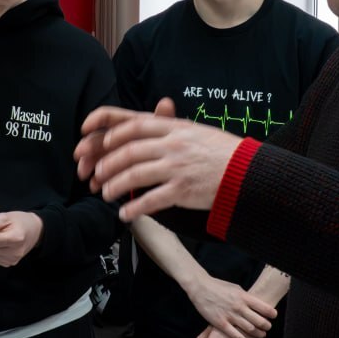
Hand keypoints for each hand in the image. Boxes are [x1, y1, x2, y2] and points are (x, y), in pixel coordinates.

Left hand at [75, 97, 241, 220]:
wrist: (248, 172)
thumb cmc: (221, 152)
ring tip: (105, 195)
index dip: (108, 129)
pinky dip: (134, 208)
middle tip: (95, 175)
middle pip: (128, 151)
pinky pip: (151, 200)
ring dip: (114, 186)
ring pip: (134, 175)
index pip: (133, 123)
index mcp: (174, 127)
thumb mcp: (195, 130)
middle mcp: (173, 144)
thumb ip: (167, 126)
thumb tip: (141, 124)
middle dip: (106, 164)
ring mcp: (177, 167)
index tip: (91, 136)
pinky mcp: (183, 191)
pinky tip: (124, 214)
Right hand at [186, 276, 275, 337]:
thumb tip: (255, 303)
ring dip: (258, 334)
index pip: (263, 308)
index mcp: (243, 297)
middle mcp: (238, 307)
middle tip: (267, 328)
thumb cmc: (218, 286)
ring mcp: (230, 316)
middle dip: (266, 326)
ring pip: (250, 329)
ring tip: (261, 335)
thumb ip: (245, 297)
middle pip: (259, 321)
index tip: (273, 316)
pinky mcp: (221, 323)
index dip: (271, 314)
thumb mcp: (235, 288)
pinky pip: (236, 336)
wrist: (200, 287)